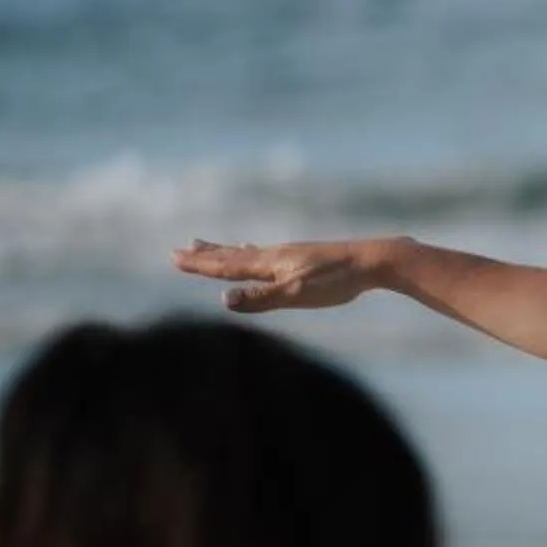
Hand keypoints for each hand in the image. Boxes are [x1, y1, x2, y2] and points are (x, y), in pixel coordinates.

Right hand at [172, 238, 390, 312]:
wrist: (373, 261)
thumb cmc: (336, 281)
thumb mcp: (296, 294)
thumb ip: (261, 298)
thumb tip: (223, 301)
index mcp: (269, 263)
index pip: (226, 265)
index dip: (199, 264)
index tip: (174, 257)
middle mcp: (275, 255)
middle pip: (232, 255)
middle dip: (206, 255)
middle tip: (181, 248)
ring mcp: (290, 255)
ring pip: (248, 252)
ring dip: (225, 250)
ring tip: (208, 245)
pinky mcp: (304, 258)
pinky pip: (267, 253)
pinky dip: (251, 252)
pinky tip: (256, 251)